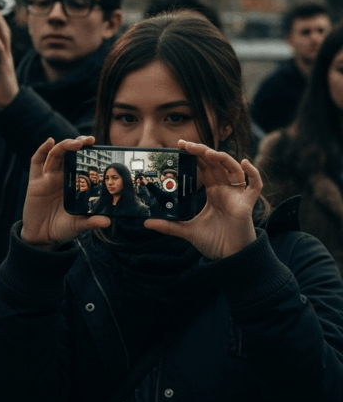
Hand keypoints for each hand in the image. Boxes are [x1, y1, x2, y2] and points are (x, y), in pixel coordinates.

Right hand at [21, 137, 109, 249]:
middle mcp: (61, 178)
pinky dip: (41, 150)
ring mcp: (47, 178)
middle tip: (89, 141)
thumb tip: (107, 222)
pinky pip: (36, 162)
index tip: (99, 146)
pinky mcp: (35, 182)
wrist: (42, 238)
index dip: (88, 153)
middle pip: (69, 153)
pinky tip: (49, 142)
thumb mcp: (78, 225)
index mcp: (74, 184)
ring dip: (64, 145)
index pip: (81, 162)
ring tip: (75, 143)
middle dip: (77, 144)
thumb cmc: (62, 229)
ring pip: (55, 155)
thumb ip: (91, 222)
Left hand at [144, 141, 260, 259]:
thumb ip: (168, 225)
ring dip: (222, 158)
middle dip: (203, 152)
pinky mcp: (247, 204)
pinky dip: (254, 173)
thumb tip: (146, 222)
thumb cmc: (214, 241)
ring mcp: (237, 195)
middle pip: (216, 164)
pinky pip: (255, 186)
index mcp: (213, 193)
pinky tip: (245, 162)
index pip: (204, 167)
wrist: (229, 257)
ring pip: (233, 169)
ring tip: (207, 152)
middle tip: (186, 144)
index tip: (180, 146)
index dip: (195, 155)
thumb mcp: (186, 230)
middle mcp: (225, 190)